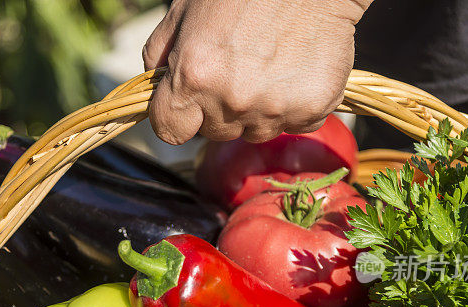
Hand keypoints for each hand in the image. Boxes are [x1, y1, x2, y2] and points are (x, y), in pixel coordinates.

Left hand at [143, 0, 370, 144]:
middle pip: (215, 133)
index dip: (176, 117)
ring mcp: (274, 109)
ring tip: (267, 66)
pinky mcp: (311, 110)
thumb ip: (160, 54)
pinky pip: (294, 124)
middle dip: (218, 109)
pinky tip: (293, 71)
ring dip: (256, 109)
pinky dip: (294, 105)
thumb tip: (156, 85)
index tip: (187, 103)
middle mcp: (233, 100)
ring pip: (255, 131)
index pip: (170, 131)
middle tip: (237, 69)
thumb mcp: (184, 10)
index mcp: (194, 76)